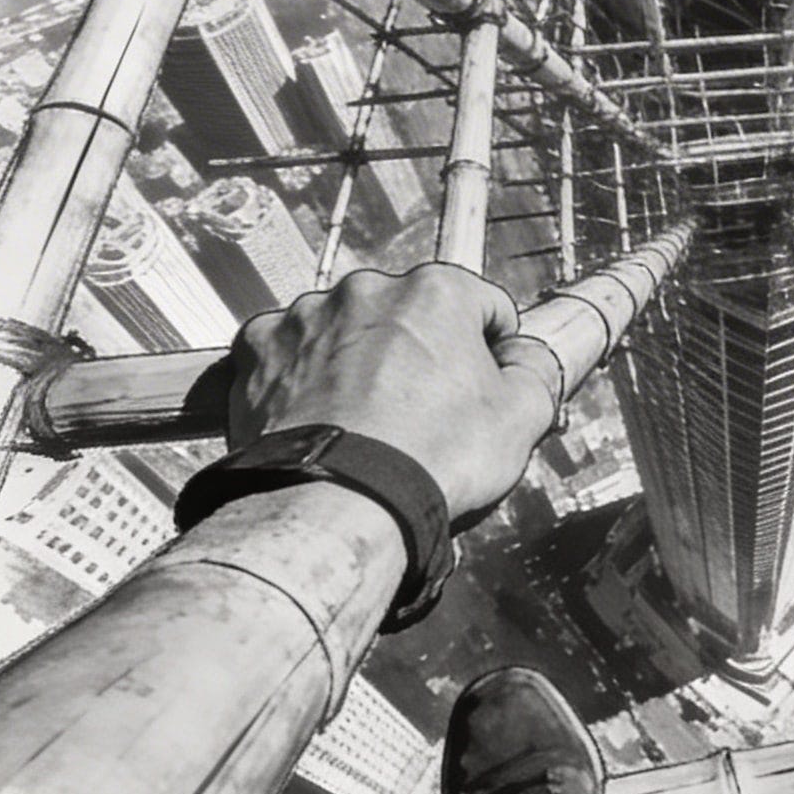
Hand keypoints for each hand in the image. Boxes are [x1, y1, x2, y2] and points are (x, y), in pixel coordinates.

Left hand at [227, 264, 553, 527]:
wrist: (336, 504)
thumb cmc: (429, 460)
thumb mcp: (522, 417)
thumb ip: (535, 371)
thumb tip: (526, 358)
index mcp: (435, 291)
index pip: (482, 306)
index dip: (491, 350)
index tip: (483, 388)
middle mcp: (366, 289)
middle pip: (407, 316)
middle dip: (418, 353)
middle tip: (422, 414)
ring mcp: (306, 316)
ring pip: (344, 331)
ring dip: (356, 362)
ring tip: (364, 423)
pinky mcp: (257, 350)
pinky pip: (285, 354)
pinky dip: (298, 378)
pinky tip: (316, 417)